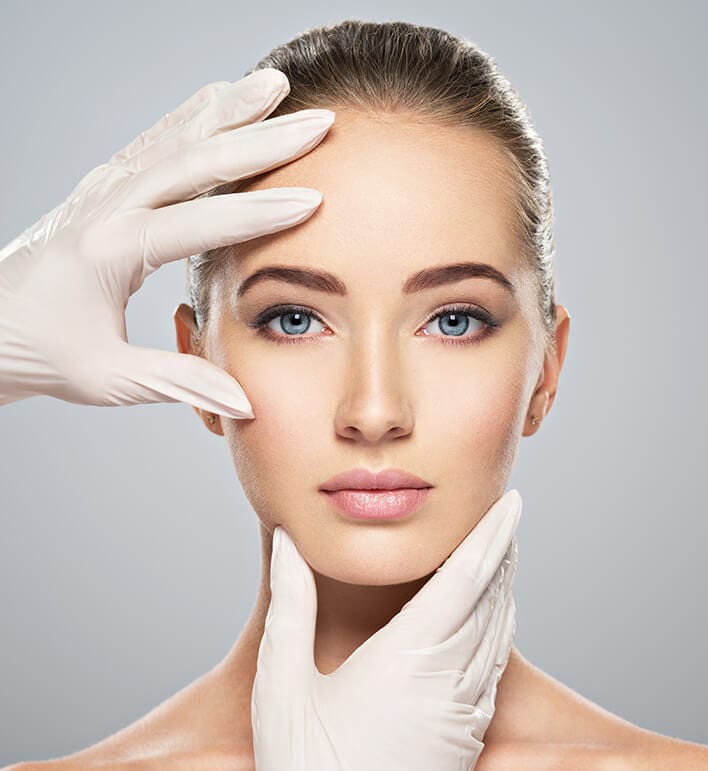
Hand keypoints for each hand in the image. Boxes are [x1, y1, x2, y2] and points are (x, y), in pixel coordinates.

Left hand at [0, 69, 333, 415]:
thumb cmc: (44, 353)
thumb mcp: (109, 379)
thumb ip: (180, 384)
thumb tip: (244, 402)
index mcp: (110, 250)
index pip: (198, 223)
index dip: (259, 214)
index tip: (314, 200)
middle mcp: (106, 207)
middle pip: (192, 161)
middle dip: (260, 140)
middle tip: (316, 121)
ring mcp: (103, 190)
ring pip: (175, 138)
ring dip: (229, 110)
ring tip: (276, 85)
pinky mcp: (105, 189)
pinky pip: (156, 142)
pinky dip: (194, 115)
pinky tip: (221, 98)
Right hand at [252, 488, 521, 770]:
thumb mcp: (280, 682)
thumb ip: (291, 604)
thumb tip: (290, 543)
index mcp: (404, 658)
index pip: (464, 579)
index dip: (492, 535)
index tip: (512, 503)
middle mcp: (446, 683)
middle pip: (491, 601)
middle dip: (503, 554)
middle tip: (507, 519)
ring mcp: (464, 717)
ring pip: (498, 637)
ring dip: (505, 591)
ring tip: (502, 559)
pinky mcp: (468, 746)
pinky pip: (495, 674)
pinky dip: (500, 636)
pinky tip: (494, 624)